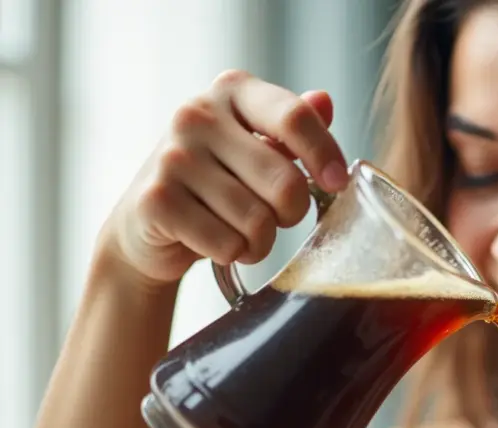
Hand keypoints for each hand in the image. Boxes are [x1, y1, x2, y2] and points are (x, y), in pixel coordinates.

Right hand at [101, 69, 348, 286]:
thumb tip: (324, 101)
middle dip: (291, 213)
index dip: (325, 155)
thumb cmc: (216, 180)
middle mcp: (196, 115)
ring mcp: (172, 157)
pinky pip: (228, 245)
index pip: (295, 117)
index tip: (337, 183)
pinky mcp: (157, 201)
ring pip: (258, 221)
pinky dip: (233, 254)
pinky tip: (216, 243)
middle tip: (275, 216)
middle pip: (284, 181)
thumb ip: (292, 125)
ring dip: (261, 240)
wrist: (148, 223)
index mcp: (231, 91)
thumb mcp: (255, 145)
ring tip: (241, 232)